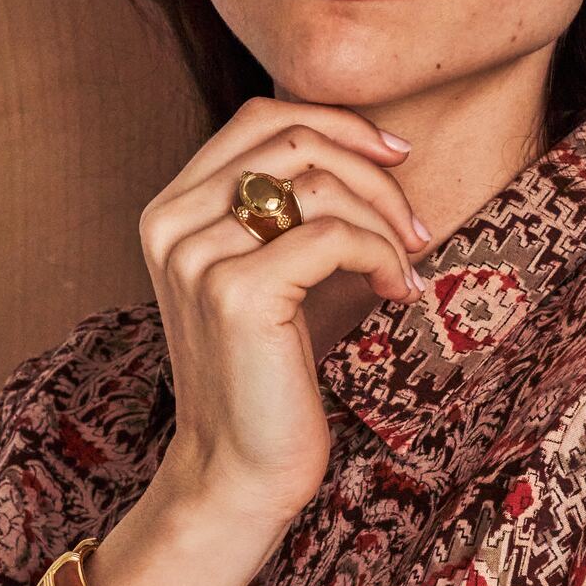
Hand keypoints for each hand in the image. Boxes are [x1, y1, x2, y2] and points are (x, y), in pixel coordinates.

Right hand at [138, 95, 426, 522]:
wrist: (238, 468)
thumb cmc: (268, 365)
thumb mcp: (270, 266)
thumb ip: (285, 203)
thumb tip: (370, 141)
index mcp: (172, 207)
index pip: (260, 117)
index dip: (335, 122)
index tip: (393, 154)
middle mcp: (172, 221)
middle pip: (292, 139)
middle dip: (371, 168)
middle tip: (413, 218)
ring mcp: (197, 255)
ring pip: (317, 183)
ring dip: (383, 217)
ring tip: (405, 260)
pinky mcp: (236, 292)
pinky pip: (332, 235)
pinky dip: (379, 253)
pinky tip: (395, 289)